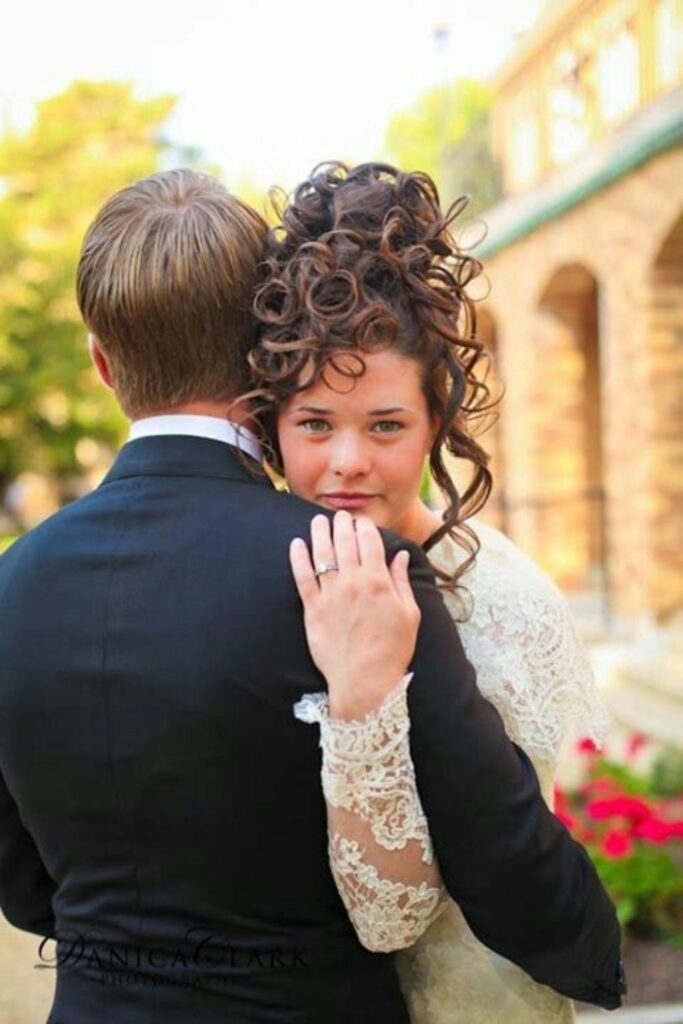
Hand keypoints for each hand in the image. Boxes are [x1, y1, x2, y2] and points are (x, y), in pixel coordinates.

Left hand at [290, 511, 420, 719]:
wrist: (365, 681)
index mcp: (378, 582)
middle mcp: (353, 583)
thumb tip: (400, 555)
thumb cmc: (392, 650)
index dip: (365, 527)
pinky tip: (296, 544)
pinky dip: (298, 558)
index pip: (369, 542)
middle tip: (340, 516)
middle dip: (342, 524)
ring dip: (320, 532)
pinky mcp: (312, 609)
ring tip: (318, 521)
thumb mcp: (409, 614)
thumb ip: (401, 581)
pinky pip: (302, 578)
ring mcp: (330, 595)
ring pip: (322, 554)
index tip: (362, 521)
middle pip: (344, 542)